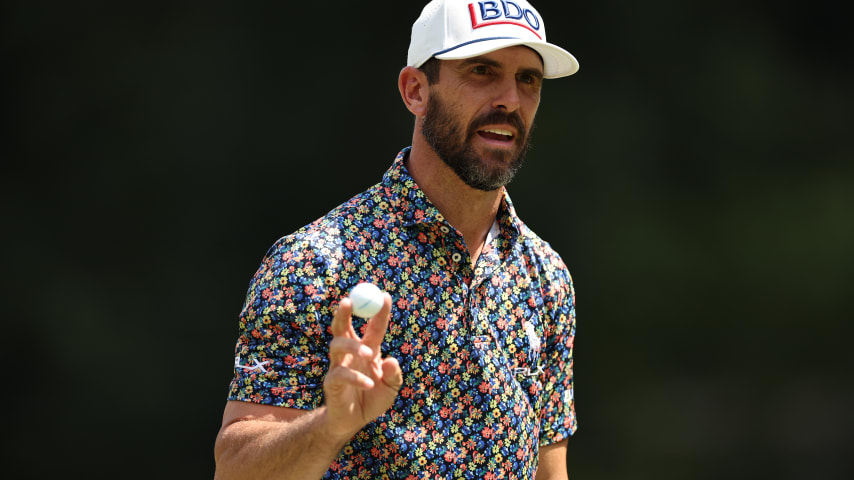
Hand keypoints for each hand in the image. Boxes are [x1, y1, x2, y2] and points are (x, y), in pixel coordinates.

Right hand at [323, 293, 401, 440]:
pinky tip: (369, 385)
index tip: (385, 295)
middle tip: (348, 300)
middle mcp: (351, 354)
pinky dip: (356, 378)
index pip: (372, 326)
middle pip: (342, 326)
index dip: (378, 311)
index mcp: (367, 350)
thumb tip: (392, 361)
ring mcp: (339, 366)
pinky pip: (340, 374)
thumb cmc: (372, 400)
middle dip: (344, 312)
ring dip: (354, 345)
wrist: (353, 423)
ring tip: (370, 355)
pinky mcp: (332, 382)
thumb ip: (394, 375)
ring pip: (337, 345)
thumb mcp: (391, 388)